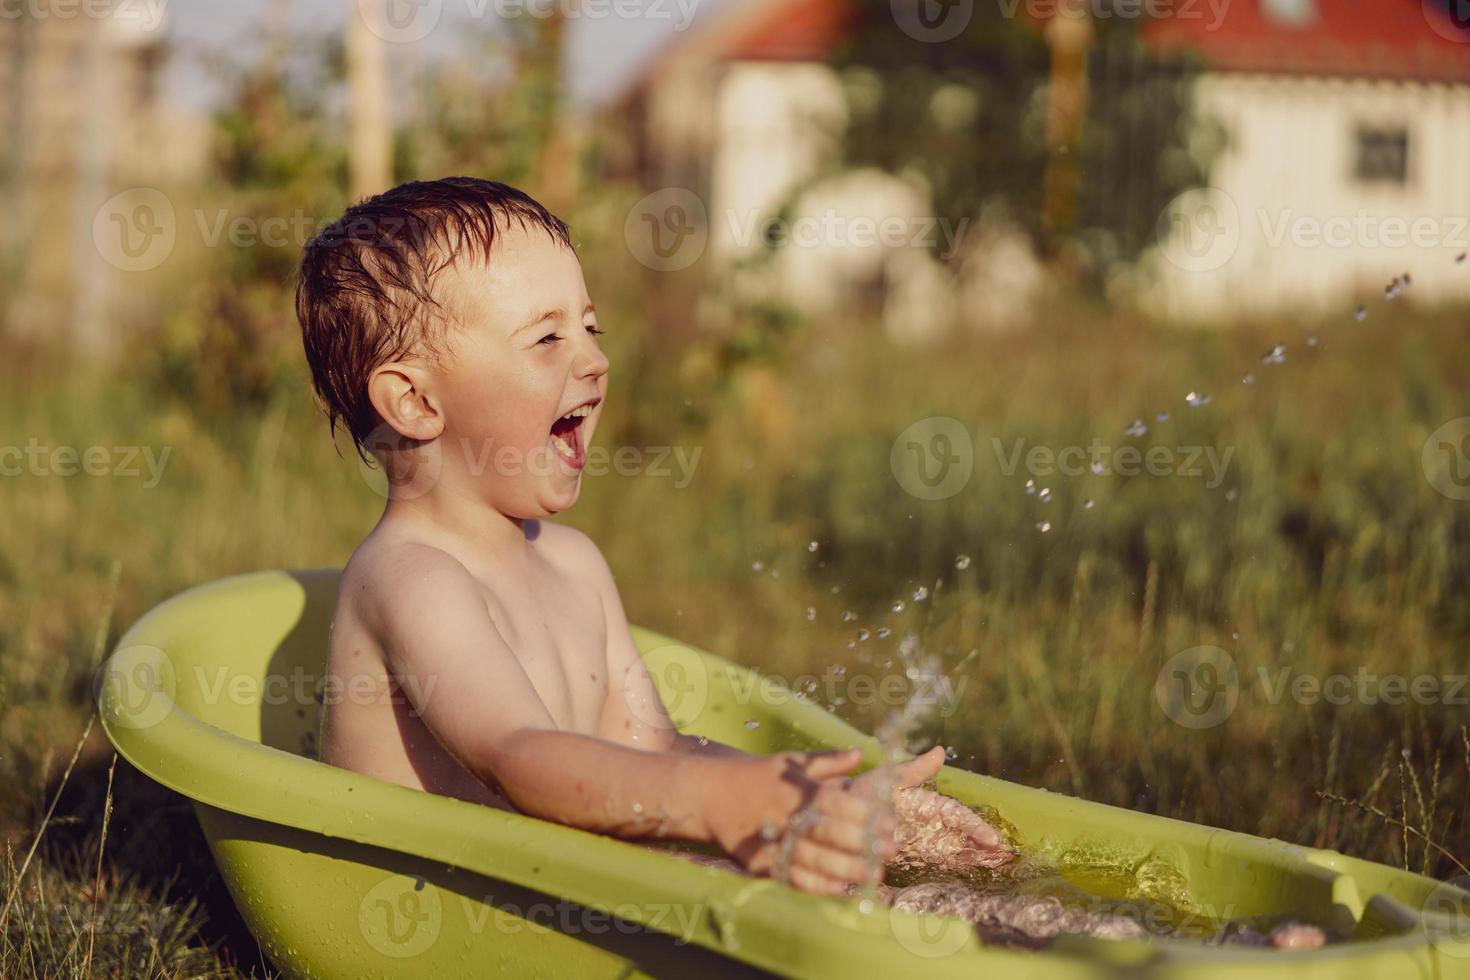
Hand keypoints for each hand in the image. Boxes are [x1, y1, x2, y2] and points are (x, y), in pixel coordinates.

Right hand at [707, 748, 899, 896]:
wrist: (710, 793)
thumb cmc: (759, 776)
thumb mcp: (791, 763)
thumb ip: (828, 761)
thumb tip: (860, 753)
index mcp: (794, 787)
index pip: (835, 801)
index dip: (865, 813)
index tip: (891, 822)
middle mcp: (783, 812)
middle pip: (826, 830)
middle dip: (861, 842)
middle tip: (892, 851)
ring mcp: (769, 838)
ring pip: (810, 857)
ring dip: (844, 868)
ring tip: (874, 876)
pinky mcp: (757, 861)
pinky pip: (789, 876)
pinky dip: (814, 885)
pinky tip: (839, 890)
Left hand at [849, 745, 1012, 870]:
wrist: (836, 813)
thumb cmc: (863, 792)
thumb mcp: (887, 779)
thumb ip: (913, 770)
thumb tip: (941, 751)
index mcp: (926, 804)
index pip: (957, 816)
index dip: (975, 827)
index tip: (992, 840)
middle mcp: (928, 824)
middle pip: (961, 836)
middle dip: (982, 846)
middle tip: (1003, 859)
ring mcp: (921, 842)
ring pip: (954, 851)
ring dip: (974, 859)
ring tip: (995, 868)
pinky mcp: (910, 859)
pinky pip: (934, 865)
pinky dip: (952, 869)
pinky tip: (968, 876)